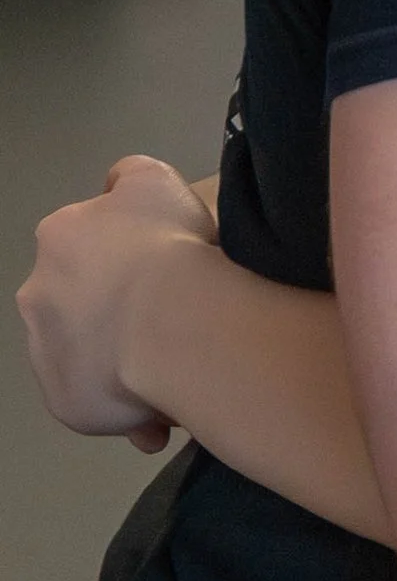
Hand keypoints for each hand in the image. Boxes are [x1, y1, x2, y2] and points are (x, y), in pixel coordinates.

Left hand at [18, 155, 218, 447]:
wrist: (172, 322)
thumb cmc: (169, 247)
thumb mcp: (158, 180)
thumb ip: (133, 178)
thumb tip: (119, 186)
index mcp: (61, 237)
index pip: (87, 241)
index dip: (126, 254)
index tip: (163, 266)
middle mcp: (39, 293)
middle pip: (79, 301)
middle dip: (115, 309)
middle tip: (169, 316)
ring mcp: (46, 353)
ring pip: (86, 355)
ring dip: (120, 358)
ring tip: (173, 362)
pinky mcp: (67, 403)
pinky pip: (100, 403)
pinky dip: (129, 402)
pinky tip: (166, 399)